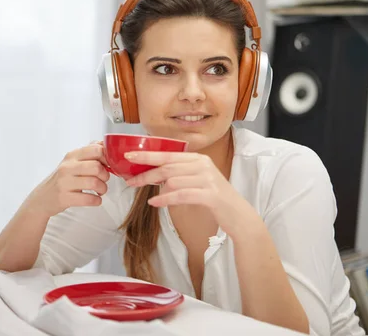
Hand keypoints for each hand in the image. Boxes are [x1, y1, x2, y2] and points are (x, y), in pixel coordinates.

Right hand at [28, 142, 109, 217]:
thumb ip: (88, 152)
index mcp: (72, 155)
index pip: (96, 150)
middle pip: (97, 167)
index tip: (107, 165)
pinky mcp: (65, 198)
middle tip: (103, 180)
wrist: (42, 198)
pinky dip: (97, 201)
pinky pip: (89, 199)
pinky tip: (95, 200)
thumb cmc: (62, 179)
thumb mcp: (72, 162)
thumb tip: (105, 144)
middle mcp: (67, 167)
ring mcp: (64, 182)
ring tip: (100, 190)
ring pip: (94, 183)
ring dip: (103, 189)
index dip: (107, 158)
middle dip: (106, 175)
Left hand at [124, 151, 251, 235]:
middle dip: (146, 173)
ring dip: (155, 187)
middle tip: (130, 180)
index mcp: (198, 159)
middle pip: (167, 167)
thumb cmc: (214, 199)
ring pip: (173, 180)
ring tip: (145, 194)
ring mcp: (208, 179)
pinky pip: (181, 194)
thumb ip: (179, 175)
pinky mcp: (210, 195)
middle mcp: (203, 165)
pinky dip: (166, 199)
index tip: (129, 157)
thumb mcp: (197, 181)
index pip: (168, 154)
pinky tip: (155, 202)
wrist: (238, 215)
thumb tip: (154, 175)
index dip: (147, 155)